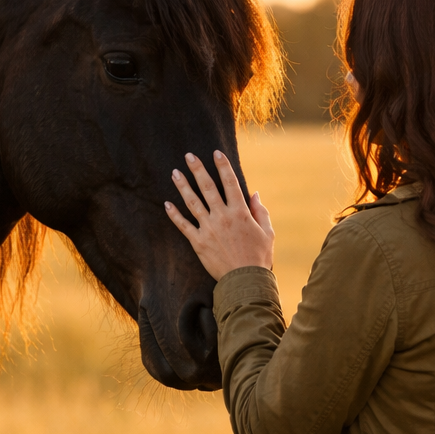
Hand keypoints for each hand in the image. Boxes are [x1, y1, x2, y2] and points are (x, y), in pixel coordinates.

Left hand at [164, 150, 274, 279]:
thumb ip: (261, 211)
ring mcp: (208, 229)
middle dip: (197, 169)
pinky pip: (183, 225)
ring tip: (175, 173)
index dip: (223, 166)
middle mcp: (223, 217)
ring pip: (192, 203)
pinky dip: (174, 215)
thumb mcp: (267, 232)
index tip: (215, 153)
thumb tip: (254, 194)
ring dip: (183, 186)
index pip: (230, 183)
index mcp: (240, 212)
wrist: (245, 281)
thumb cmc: (259, 257)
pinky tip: (167, 204)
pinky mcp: (198, 242)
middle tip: (188, 156)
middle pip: (207, 188)